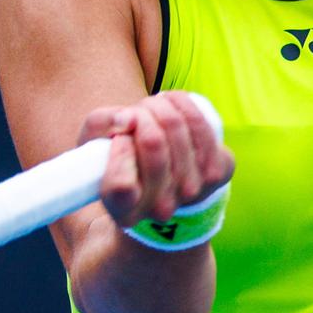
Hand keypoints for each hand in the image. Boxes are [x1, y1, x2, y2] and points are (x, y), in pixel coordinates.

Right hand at [78, 91, 234, 226]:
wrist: (167, 180)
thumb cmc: (124, 157)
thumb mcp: (94, 145)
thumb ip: (100, 125)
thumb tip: (128, 118)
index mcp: (124, 210)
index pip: (121, 185)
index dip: (119, 152)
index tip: (118, 140)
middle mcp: (160, 208)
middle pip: (152, 142)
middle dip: (141, 114)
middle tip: (136, 114)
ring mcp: (192, 192)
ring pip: (175, 125)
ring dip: (160, 105)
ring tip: (152, 107)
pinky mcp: (217, 172)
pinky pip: (199, 123)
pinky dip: (182, 103)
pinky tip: (172, 102)